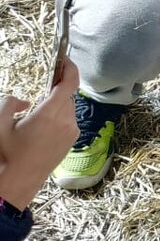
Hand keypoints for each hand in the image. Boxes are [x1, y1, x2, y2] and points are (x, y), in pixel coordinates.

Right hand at [0, 59, 79, 204]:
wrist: (19, 181)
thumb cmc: (7, 154)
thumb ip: (9, 103)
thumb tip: (24, 101)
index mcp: (49, 115)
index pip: (69, 84)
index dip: (70, 68)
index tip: (64, 59)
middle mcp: (66, 122)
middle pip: (66, 96)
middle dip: (55, 91)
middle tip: (39, 93)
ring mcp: (71, 133)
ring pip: (67, 108)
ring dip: (55, 106)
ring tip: (34, 118)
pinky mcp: (72, 141)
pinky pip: (68, 121)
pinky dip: (58, 117)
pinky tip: (41, 128)